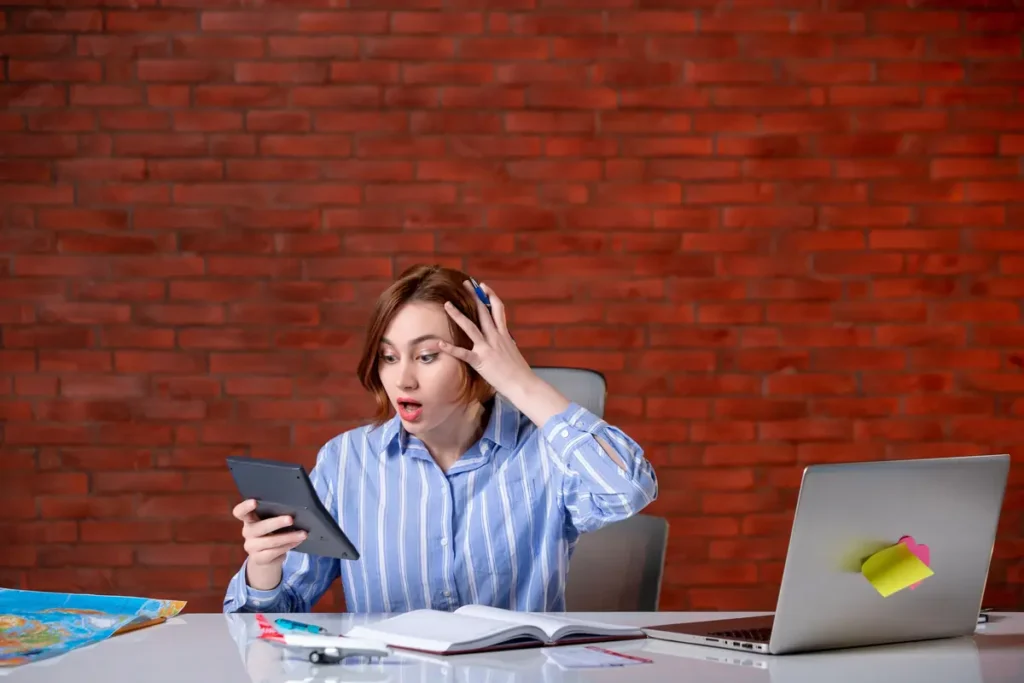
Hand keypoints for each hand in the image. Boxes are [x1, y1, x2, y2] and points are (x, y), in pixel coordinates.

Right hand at [233, 499, 306, 589]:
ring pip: (271, 541)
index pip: (240, 512)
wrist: (266, 559)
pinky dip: (288, 545)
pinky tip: (297, 541)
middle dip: (277, 522)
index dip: (245, 507)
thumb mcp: (271, 523)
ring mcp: (251, 547)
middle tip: (291, 519)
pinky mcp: (259, 558)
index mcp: (249, 519)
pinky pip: (275, 552)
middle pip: (260, 527)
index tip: (254, 502)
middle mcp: (247, 532)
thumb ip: (276, 516)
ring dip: (289, 537)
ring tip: (303, 533)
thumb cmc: (271, 533)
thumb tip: (295, 511)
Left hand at [438, 280, 534, 398]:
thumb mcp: (512, 352)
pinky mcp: (481, 361)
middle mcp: (496, 337)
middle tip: (466, 284)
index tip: (484, 287)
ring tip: (447, 305)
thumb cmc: (519, 371)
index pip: (498, 309)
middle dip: (474, 296)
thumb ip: (504, 343)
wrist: (523, 384)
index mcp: (504, 334)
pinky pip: (463, 353)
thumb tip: (501, 339)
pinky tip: (439, 344)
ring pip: (470, 327)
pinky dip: (450, 349)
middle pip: (484, 311)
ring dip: (457, 315)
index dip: (491, 295)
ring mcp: (487, 348)